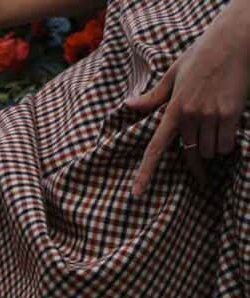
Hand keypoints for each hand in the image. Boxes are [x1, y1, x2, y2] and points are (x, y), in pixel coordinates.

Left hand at [124, 8, 249, 196]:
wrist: (234, 40)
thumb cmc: (203, 54)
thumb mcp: (174, 72)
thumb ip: (154, 95)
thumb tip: (129, 105)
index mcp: (173, 108)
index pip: (155, 147)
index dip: (145, 173)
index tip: (136, 193)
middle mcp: (189, 115)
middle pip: (191, 154)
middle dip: (198, 159)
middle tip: (204, 158)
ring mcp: (210, 115)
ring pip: (209, 152)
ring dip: (215, 148)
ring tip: (218, 127)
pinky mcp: (230, 114)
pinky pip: (226, 144)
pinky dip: (228, 143)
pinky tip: (229, 128)